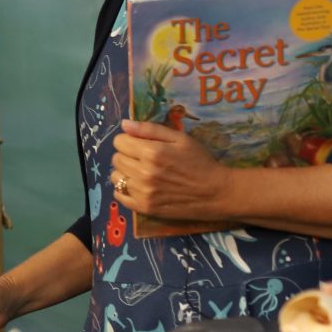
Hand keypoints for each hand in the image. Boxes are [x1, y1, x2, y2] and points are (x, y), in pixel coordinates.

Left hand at [111, 119, 232, 221]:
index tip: (140, 144)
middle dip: (127, 155)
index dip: (128, 141)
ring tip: (142, 173)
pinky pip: (119, 195)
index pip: (119, 142)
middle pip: (116, 158)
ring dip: (125, 172)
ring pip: (115, 176)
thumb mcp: (180, 139)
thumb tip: (124, 124)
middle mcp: (143, 173)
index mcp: (151, 153)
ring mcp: (143, 192)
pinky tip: (138, 186)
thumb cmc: (200, 162)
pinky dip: (124, 189)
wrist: (217, 193)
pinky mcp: (144, 207)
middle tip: (144, 159)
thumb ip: (150, 129)